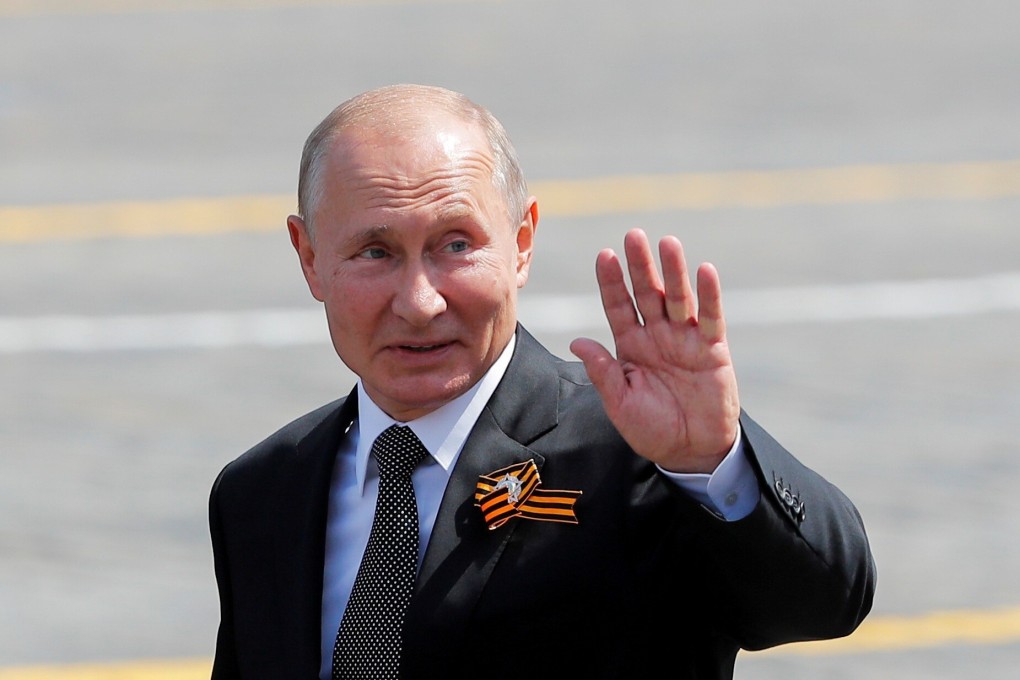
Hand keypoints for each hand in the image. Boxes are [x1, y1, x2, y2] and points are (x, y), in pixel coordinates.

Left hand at [569, 228, 739, 472]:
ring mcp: (686, 340)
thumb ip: (603, 372)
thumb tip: (577, 341)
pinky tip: (704, 270)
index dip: (612, 282)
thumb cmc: (652, 429)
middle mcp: (657, 336)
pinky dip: (709, 295)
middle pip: (647, 293)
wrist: (691, 453)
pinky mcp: (713, 350)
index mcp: (631, 346)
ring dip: (673, 271)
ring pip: (678, 298)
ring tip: (667, 243)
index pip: (619, 306)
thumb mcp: (620, 404)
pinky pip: (712, 319)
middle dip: (640, 265)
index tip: (604, 255)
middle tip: (634, 235)